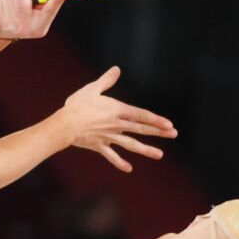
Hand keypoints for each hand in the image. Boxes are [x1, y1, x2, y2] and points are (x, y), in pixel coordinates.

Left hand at [0, 0, 67, 40]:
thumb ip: (43, 5)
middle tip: (23, 1)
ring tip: (12, 5)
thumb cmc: (23, 19)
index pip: (49, 12)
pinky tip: (2, 7)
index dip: (56, 1)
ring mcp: (8, 25)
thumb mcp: (37, 15)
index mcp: (38, 28)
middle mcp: (24, 29)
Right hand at [59, 66, 176, 171]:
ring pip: (131, 144)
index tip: (169, 124)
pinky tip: (129, 169)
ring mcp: (109, 137)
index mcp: (117, 111)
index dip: (156, 120)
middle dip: (158, 132)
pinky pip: (111, 156)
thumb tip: (117, 69)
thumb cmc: (78, 105)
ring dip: (146, 149)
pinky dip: (120, 162)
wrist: (65, 125)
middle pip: (141, 129)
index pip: (142, 115)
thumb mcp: (92, 89)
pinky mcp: (99, 145)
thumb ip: (106, 80)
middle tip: (173, 134)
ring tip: (160, 155)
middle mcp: (117, 125)